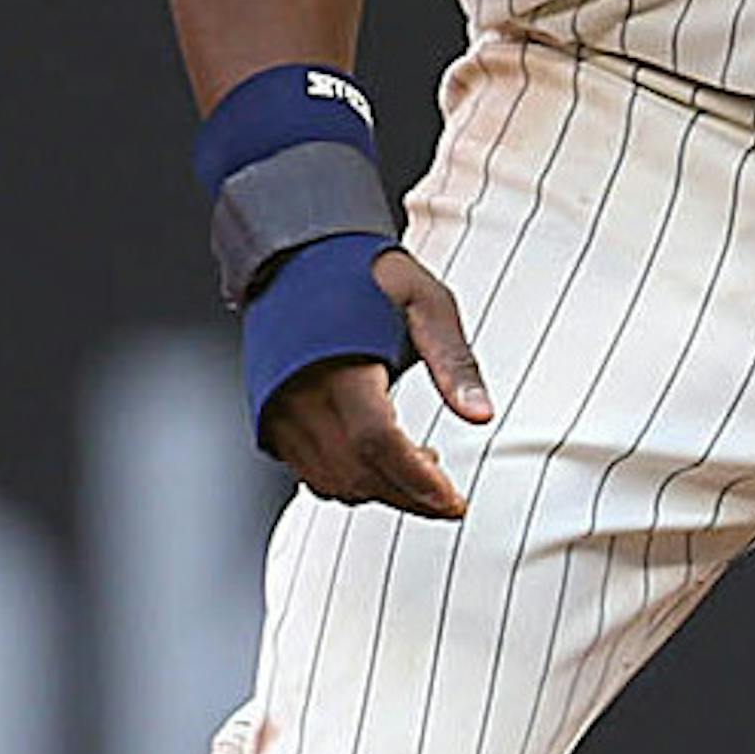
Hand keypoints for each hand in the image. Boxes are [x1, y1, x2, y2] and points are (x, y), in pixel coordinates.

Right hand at [262, 247, 493, 516]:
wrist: (299, 253)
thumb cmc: (368, 273)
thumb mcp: (427, 302)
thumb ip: (454, 362)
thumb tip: (482, 416)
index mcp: (342, 367)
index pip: (379, 443)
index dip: (419, 482)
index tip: (455, 500)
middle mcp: (302, 396)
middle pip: (358, 475)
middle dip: (409, 497)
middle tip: (449, 500)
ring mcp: (281, 411)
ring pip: (332, 482)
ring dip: (380, 492)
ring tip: (420, 470)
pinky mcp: (272, 417)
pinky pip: (309, 472)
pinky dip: (348, 482)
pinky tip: (379, 462)